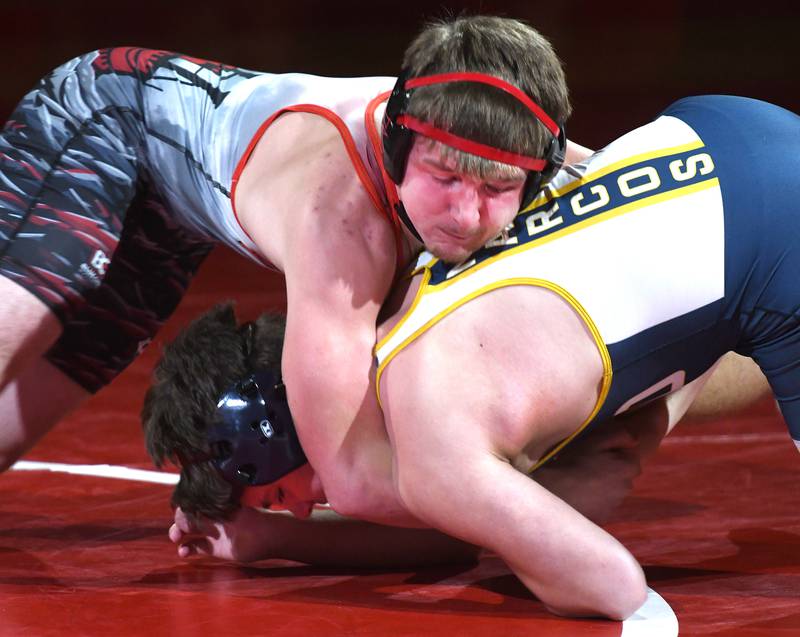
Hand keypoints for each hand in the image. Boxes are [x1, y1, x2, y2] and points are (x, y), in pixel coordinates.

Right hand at [169, 506, 286, 562]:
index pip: (193, 501)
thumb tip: (193, 504)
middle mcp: (212, 516)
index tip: (181, 512)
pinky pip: (196, 546)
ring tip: (177, 539)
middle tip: (178, 528)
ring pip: (189, 530)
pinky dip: (187, 548)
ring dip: (179, 534)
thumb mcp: (232, 514)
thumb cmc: (254, 520)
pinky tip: (184, 552)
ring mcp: (213, 531)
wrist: (271, 537)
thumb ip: (212, 512)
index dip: (184, 506)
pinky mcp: (215, 547)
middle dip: (178, 519)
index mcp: (216, 505)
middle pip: (188, 514)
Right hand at [533, 400, 669, 522]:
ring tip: (581, 481)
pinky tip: (578, 494)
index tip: (596, 455)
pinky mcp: (602, 517)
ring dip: (602, 486)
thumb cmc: (571, 462)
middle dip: (610, 471)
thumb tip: (635, 440)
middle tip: (588, 466)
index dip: (614, 456)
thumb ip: (619, 434)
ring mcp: (614, 505)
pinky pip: (602, 506)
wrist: (552, 492)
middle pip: (623, 476)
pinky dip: (594, 501)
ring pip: (613, 491)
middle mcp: (625, 487)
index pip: (630, 460)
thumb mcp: (593, 439)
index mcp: (627, 467)